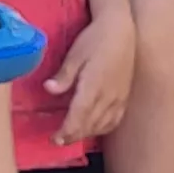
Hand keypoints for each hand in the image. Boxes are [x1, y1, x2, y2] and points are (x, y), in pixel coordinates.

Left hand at [44, 7, 137, 143]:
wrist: (121, 31)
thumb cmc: (94, 40)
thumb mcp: (75, 55)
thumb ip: (63, 75)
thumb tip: (48, 90)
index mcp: (94, 85)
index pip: (79, 115)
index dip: (67, 130)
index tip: (55, 139)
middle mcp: (108, 96)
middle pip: (90, 124)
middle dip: (73, 136)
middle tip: (57, 141)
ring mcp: (119, 98)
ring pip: (102, 125)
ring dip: (86, 133)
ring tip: (72, 136)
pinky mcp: (124, 97)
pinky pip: (114, 120)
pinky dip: (102, 128)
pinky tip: (93, 128)